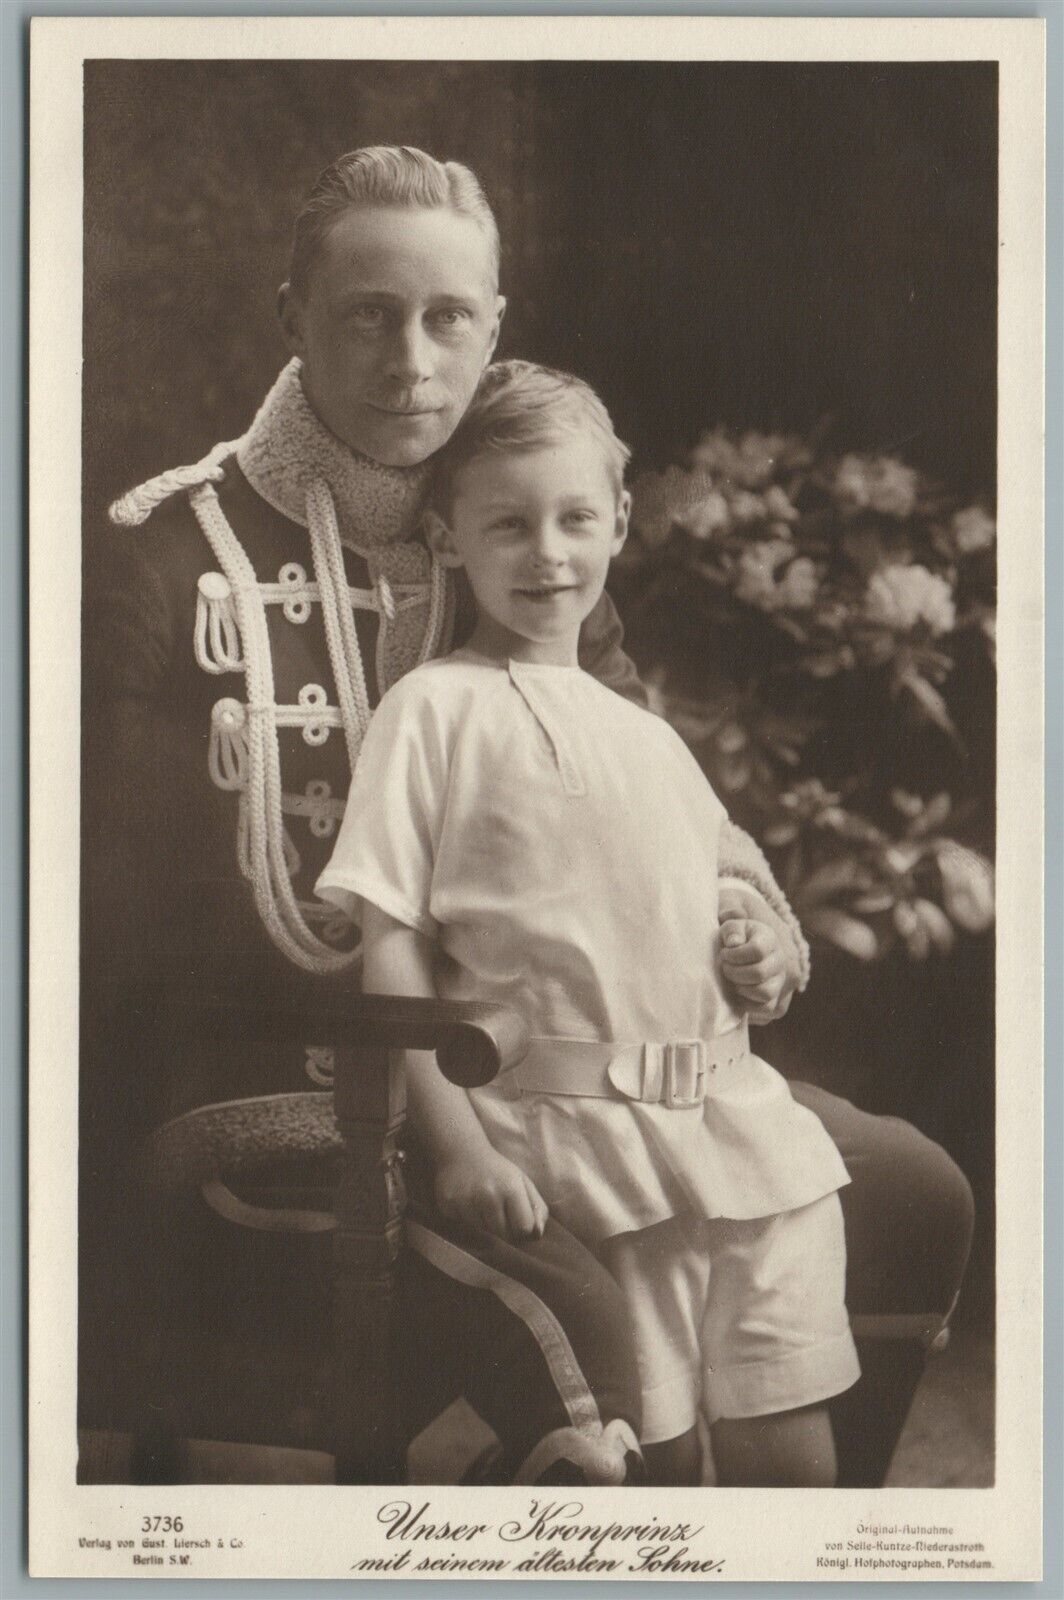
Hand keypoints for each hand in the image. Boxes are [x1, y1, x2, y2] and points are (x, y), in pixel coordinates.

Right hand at [434, 1146, 548, 1241]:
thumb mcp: (523, 1182)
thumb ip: (537, 1208)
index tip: (518, 1220)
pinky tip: (467, 1201)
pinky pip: (465, 1226)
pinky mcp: (449, 1206)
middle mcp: (488, 1196)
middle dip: (505, 1227)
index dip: (523, 1228)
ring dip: (486, 1223)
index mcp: (511, 1188)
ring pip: (484, 1231)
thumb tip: (537, 1234)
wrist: (460, 1151)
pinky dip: (469, 1218)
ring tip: (482, 1202)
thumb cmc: (497, 1170)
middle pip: (503, 1234)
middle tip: (499, 1208)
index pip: (524, 1229)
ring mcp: (466, 1202)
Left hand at [719, 907, 790, 1020]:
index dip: (733, 955)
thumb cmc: (732, 921)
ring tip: (732, 980)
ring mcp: (784, 982)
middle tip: (725, 967)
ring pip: (765, 995)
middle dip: (734, 973)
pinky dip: (750, 1007)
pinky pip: (768, 1012)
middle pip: (759, 974)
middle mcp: (782, 960)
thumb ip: (729, 910)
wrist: (745, 936)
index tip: (724, 952)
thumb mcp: (728, 905)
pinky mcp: (780, 1001)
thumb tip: (734, 941)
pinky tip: (739, 993)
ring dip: (742, 990)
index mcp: (770, 936)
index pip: (756, 950)